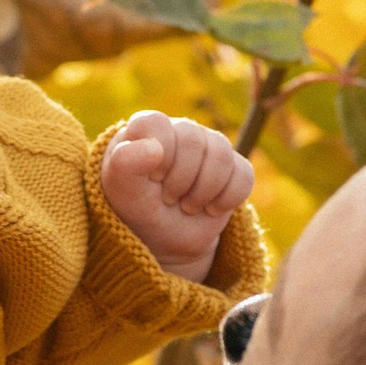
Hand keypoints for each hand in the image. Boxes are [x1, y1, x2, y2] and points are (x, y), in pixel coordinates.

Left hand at [101, 114, 254, 278]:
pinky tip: (210, 209)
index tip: (152, 180)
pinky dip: (227, 200)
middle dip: (180, 180)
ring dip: (203, 192)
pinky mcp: (235, 167)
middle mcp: (181, 130)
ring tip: (187, 206)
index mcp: (149, 128)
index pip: (158, 124)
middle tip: (168, 199)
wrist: (163, 240)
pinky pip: (243, 176)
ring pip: (222, 157)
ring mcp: (211, 147)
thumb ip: (125, 164)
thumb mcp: (121, 190)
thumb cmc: (136, 209)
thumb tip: (155, 149)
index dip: (158, 157)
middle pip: (193, 140)